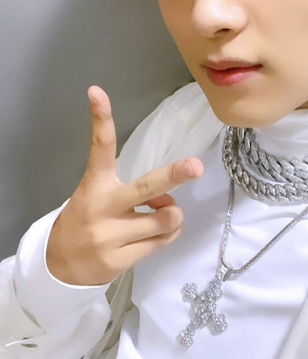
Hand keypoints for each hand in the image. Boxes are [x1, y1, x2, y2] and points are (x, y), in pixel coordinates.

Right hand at [45, 85, 202, 285]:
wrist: (60, 266)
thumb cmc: (88, 222)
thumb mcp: (99, 199)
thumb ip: (135, 194)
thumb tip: (167, 200)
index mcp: (95, 184)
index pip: (99, 147)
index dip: (100, 119)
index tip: (97, 92)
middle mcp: (103, 207)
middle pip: (146, 188)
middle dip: (174, 175)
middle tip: (195, 165)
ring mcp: (110, 236)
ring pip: (165, 219)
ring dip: (173, 215)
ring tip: (160, 217)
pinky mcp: (119, 260)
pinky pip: (163, 242)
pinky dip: (169, 234)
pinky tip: (156, 234)